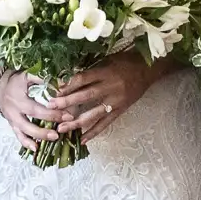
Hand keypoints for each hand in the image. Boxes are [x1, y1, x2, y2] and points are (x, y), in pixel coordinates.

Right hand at [0, 67, 61, 150]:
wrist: (0, 88)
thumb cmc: (18, 81)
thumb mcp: (27, 75)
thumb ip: (41, 78)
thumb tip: (62, 82)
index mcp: (19, 96)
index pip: (37, 106)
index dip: (52, 112)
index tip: (68, 114)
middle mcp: (14, 108)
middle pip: (31, 118)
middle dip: (49, 123)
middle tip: (64, 127)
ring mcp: (12, 119)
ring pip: (25, 130)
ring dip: (39, 135)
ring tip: (55, 137)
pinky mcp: (12, 125)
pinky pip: (18, 136)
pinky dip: (26, 143)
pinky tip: (36, 149)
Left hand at [39, 54, 163, 143]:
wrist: (149, 69)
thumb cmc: (127, 61)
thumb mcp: (108, 60)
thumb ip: (92, 70)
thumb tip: (69, 78)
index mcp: (106, 72)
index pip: (83, 79)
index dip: (69, 85)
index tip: (55, 90)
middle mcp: (110, 87)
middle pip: (85, 96)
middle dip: (67, 103)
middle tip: (51, 108)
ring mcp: (116, 101)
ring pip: (93, 114)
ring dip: (76, 122)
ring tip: (61, 128)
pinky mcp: (121, 110)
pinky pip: (105, 123)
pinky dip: (94, 132)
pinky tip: (82, 139)